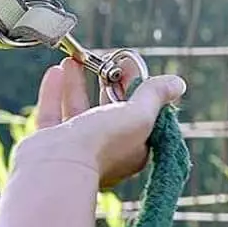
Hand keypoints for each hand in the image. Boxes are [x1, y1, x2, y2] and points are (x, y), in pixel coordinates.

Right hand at [13, 63, 187, 187]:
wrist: (56, 167)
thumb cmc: (102, 143)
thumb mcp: (138, 115)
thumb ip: (154, 96)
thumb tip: (177, 83)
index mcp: (133, 151)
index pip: (141, 114)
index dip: (138, 88)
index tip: (129, 66)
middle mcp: (106, 152)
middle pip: (109, 111)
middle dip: (107, 83)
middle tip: (106, 59)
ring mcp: (76, 149)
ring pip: (78, 109)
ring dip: (77, 83)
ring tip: (75, 59)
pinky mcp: (50, 145)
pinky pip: (53, 113)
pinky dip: (54, 92)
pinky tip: (56, 71)